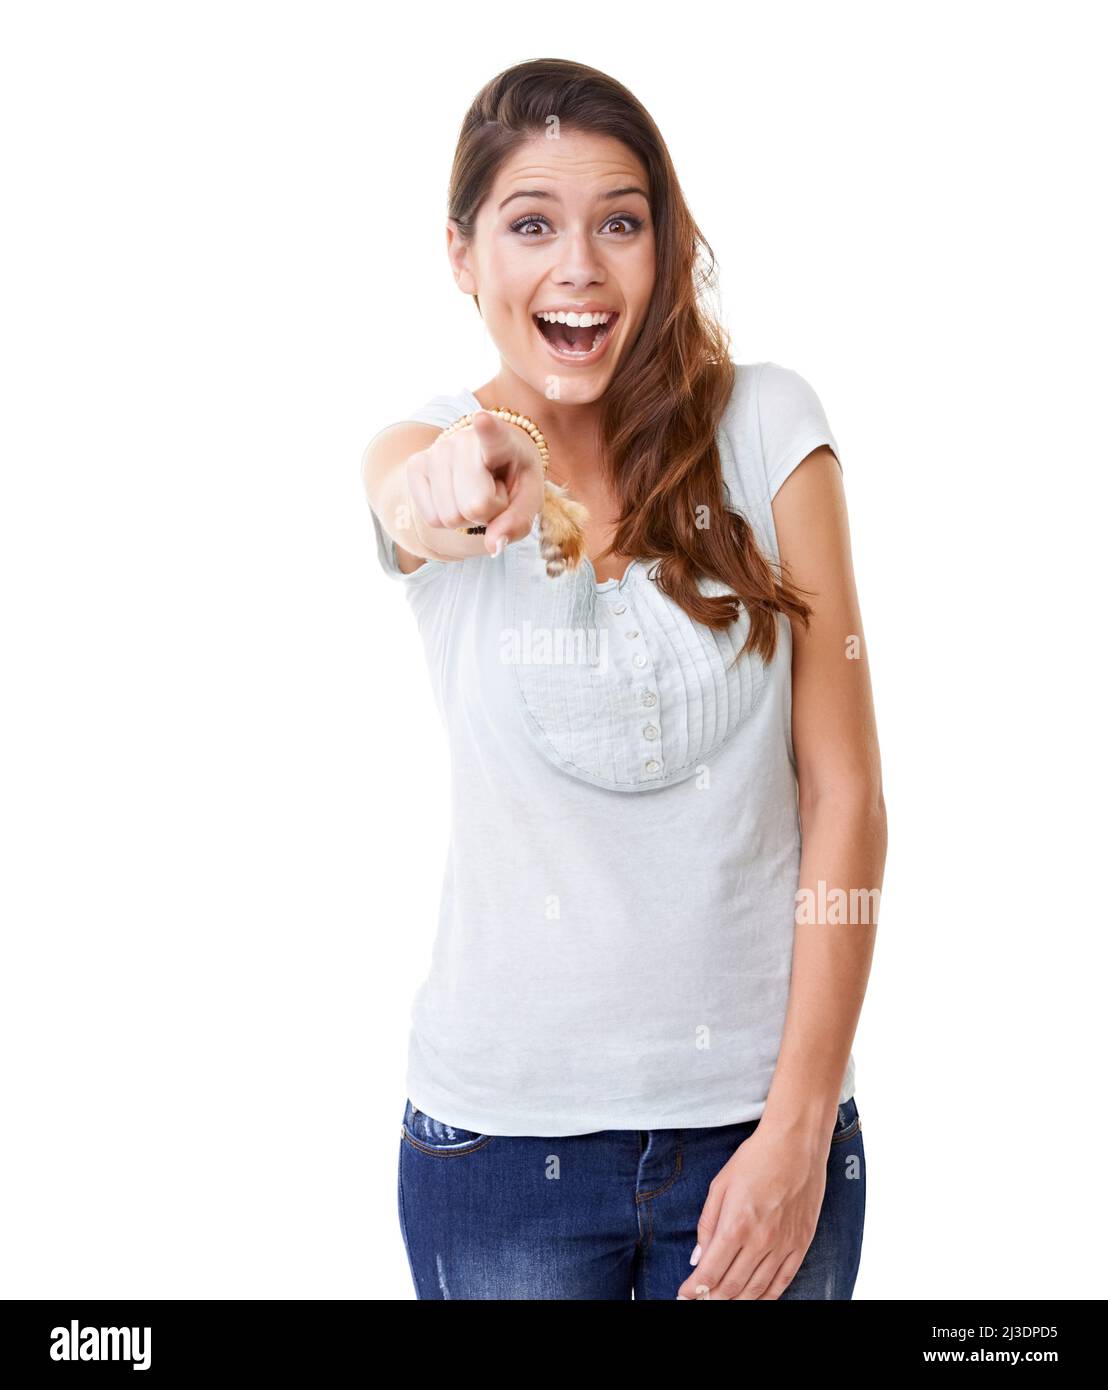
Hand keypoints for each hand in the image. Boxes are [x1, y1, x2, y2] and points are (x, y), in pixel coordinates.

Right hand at [405, 410, 545, 555]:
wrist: (486, 459)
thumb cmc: (512, 478)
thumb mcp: (528, 498)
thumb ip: (517, 522)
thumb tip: (493, 546)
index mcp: (502, 439)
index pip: (492, 435)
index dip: (488, 429)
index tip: (483, 420)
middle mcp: (463, 440)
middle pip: (474, 507)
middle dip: (488, 513)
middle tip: (494, 492)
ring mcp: (435, 451)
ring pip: (450, 517)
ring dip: (467, 517)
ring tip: (476, 491)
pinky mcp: (415, 466)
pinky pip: (432, 518)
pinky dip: (448, 518)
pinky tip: (457, 494)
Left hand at [675, 1124, 827, 1299]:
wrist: (796, 1144)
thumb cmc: (755, 1159)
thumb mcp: (720, 1185)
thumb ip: (707, 1224)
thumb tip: (697, 1258)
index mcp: (736, 1225)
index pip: (710, 1271)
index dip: (694, 1289)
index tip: (684, 1295)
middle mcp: (761, 1241)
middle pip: (732, 1287)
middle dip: (712, 1298)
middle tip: (701, 1299)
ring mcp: (784, 1245)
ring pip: (757, 1290)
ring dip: (736, 1302)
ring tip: (722, 1302)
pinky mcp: (801, 1244)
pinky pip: (783, 1282)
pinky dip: (766, 1297)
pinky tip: (754, 1299)